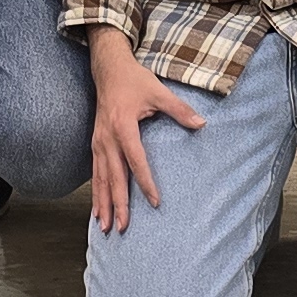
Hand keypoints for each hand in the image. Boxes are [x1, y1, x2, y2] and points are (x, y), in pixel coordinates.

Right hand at [87, 30, 204, 233]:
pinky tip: (97, 209)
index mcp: (123, 127)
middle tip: (123, 227)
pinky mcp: (95, 144)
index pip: (136, 160)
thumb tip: (201, 124)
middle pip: (113, 176)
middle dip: (118, 203)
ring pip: (100, 179)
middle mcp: (107, 138)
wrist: (108, 69)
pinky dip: (95, 193)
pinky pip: (94, 173)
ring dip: (103, 204)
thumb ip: (179, 109)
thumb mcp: (158, 91)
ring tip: (105, 227)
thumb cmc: (134, 80)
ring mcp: (98, 142)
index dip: (145, 182)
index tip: (155, 201)